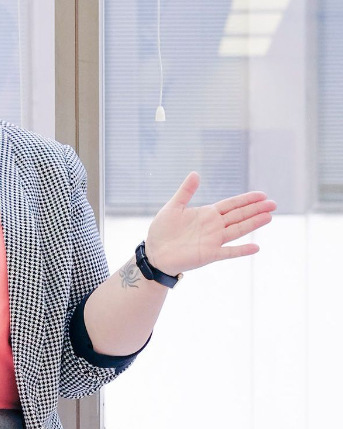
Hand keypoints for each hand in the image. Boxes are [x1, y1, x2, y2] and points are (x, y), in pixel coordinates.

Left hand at [146, 174, 276, 275]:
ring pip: (238, 230)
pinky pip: (229, 252)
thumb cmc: (161, 231)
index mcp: (207, 214)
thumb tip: (195, 173)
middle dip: (256, 209)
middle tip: (273, 203)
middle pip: (239, 215)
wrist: (154, 253)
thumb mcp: (173, 207)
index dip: (247, 199)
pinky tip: (255, 247)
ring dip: (253, 224)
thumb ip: (185, 191)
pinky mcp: (209, 255)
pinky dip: (242, 250)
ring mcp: (213, 241)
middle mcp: (214, 226)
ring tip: (269, 217)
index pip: (232, 204)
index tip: (262, 195)